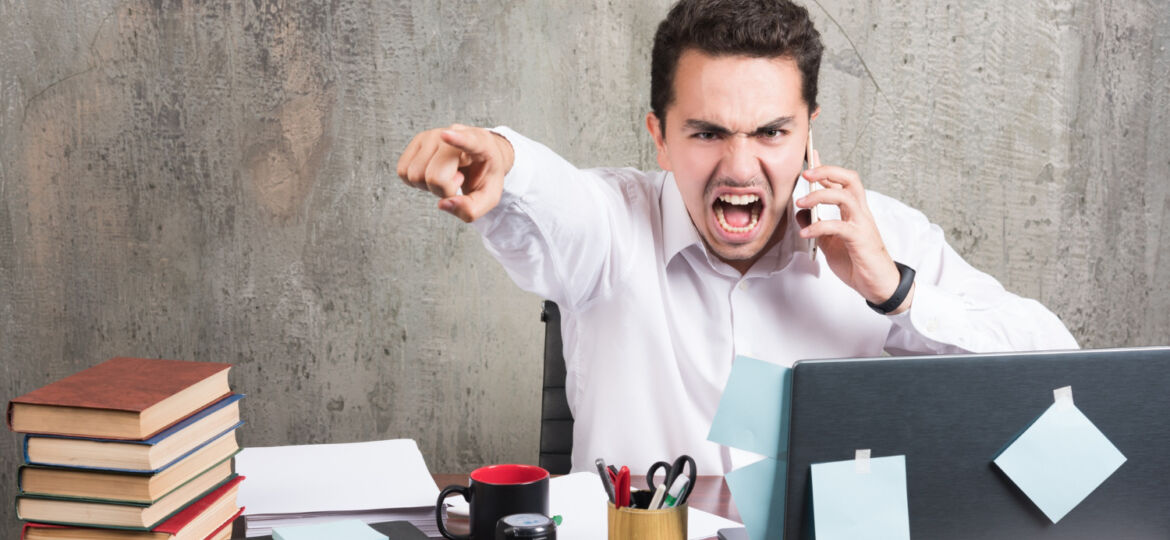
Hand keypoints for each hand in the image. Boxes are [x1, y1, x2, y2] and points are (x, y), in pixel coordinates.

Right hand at [396, 124, 514, 221]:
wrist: (480, 157)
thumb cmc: (485, 175)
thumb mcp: (488, 197)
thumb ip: (471, 208)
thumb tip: (442, 204)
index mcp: (480, 143)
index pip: (468, 141)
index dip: (456, 139)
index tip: (445, 135)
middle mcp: (454, 132)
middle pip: (434, 177)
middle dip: (443, 190)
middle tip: (458, 180)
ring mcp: (432, 135)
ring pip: (414, 174)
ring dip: (429, 185)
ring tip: (446, 175)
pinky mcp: (417, 140)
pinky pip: (403, 171)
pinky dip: (416, 181)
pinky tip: (433, 172)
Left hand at [795, 153, 913, 312]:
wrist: (878, 286)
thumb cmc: (857, 263)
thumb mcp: (830, 244)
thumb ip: (817, 227)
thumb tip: (800, 213)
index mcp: (854, 212)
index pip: (842, 183)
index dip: (826, 168)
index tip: (810, 156)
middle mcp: (861, 213)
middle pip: (849, 180)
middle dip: (827, 171)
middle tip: (806, 173)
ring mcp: (862, 224)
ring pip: (845, 197)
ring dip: (820, 195)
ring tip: (800, 202)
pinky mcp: (860, 239)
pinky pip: (838, 226)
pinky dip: (819, 226)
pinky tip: (805, 233)